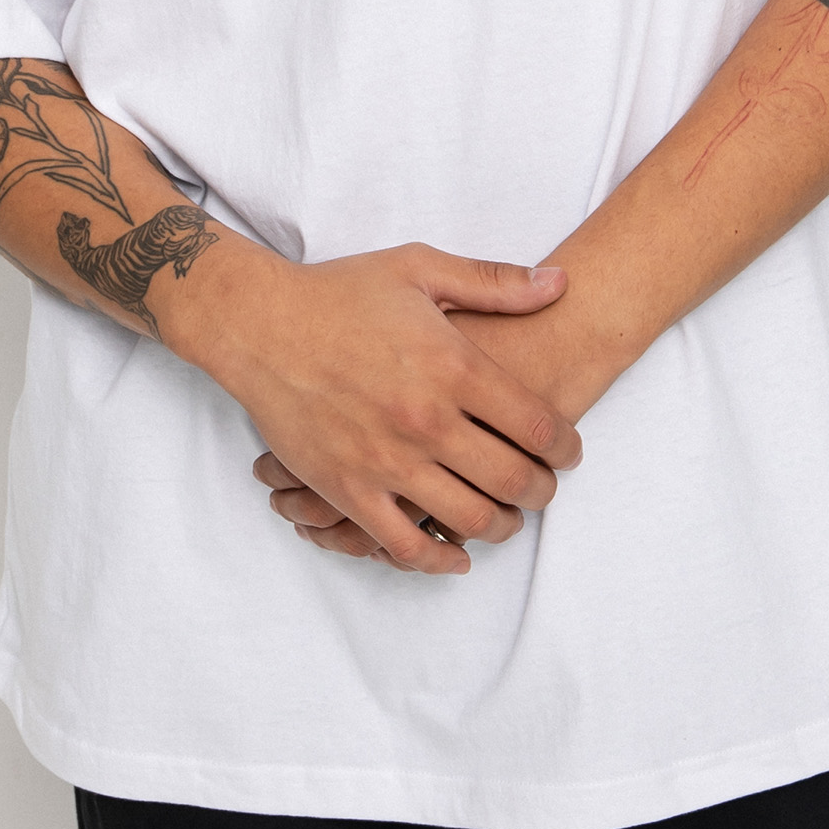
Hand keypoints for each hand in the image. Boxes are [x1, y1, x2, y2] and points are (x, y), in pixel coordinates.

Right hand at [251, 278, 610, 562]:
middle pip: (513, 479)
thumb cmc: (341, 292)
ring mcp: (387, 461)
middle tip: (545, 488)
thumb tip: (560, 283)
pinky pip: (405, 545)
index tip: (569, 451)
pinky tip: (455, 554)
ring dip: (501, 527)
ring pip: (468, 519)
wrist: (260, 324)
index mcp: (452, 364)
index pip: (537, 424)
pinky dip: (438, 559)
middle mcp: (426, 419)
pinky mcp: (348, 490)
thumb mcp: (420, 269)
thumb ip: (495, 282)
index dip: (566, 446)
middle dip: (542, 492)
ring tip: (506, 517)